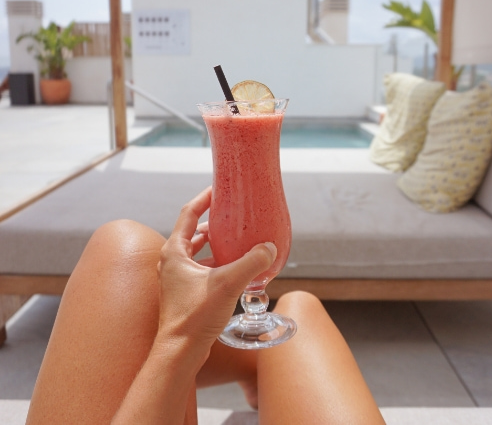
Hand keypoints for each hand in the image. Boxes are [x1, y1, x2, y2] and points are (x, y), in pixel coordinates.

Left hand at [155, 187, 276, 359]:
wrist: (180, 352)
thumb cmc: (194, 316)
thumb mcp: (227, 284)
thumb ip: (251, 263)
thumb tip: (268, 248)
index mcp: (175, 251)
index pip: (188, 214)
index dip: (204, 199)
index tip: (219, 189)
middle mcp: (172, 261)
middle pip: (193, 232)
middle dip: (213, 223)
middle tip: (232, 215)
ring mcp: (177, 278)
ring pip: (197, 252)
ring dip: (215, 244)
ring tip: (236, 240)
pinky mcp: (185, 292)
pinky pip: (201, 268)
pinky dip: (216, 263)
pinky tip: (234, 268)